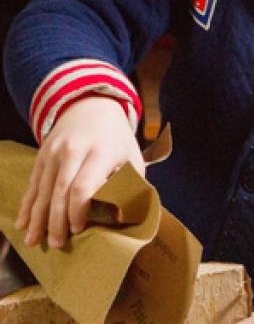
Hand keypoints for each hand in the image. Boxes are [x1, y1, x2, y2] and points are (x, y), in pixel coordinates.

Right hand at [15, 95, 142, 248]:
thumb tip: (126, 215)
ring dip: (37, 218)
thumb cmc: (117, 140)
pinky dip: (27, 205)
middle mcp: (73, 151)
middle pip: (60, 191)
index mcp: (100, 152)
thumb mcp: (132, 157)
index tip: (78, 229)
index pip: (83, 185)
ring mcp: (53, 152)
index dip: (78, 210)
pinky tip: (23, 224)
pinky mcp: (41, 155)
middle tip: (56, 244)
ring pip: (42, 189)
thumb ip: (130, 184)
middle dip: (55, 221)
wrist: (92, 107)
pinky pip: (33, 184)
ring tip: (34, 242)